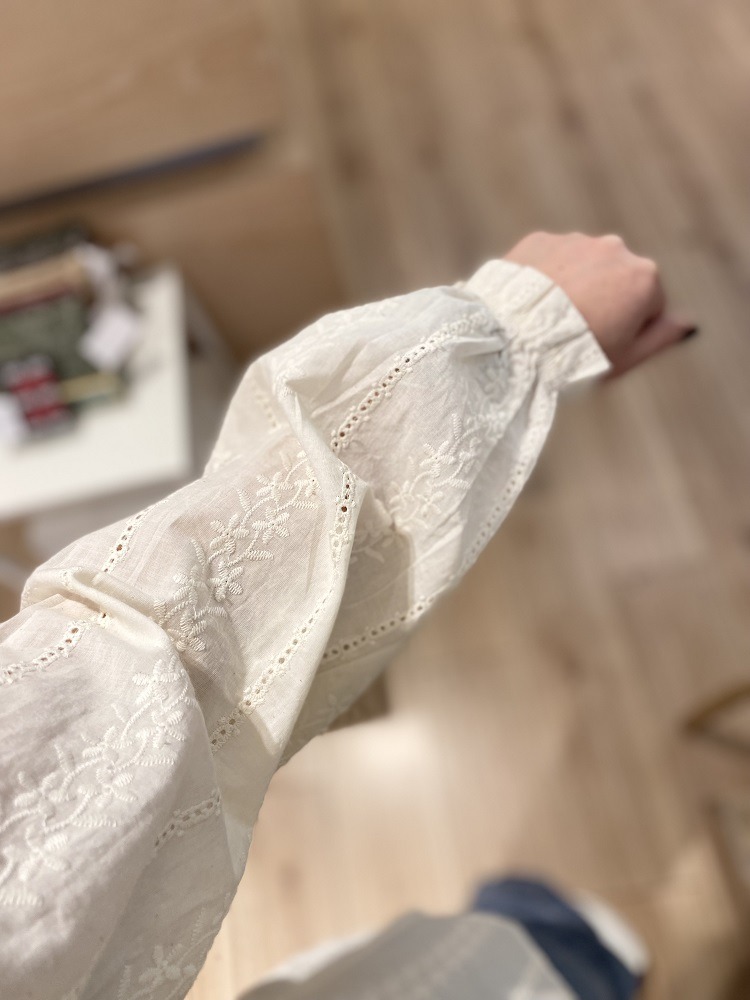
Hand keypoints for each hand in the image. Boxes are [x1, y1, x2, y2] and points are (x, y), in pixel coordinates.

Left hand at [504, 231, 696, 375]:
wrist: (514, 340)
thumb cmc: (575, 356)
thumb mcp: (624, 357)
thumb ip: (660, 337)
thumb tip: (687, 323)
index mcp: (644, 277)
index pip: (649, 302)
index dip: (628, 327)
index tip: (605, 341)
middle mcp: (614, 248)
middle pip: (616, 278)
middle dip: (603, 299)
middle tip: (576, 331)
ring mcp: (575, 241)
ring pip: (582, 266)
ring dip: (573, 285)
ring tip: (550, 318)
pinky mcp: (540, 240)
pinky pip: (549, 259)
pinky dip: (544, 276)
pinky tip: (531, 303)